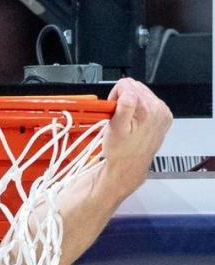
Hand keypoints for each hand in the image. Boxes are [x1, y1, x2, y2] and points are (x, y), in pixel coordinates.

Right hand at [103, 78, 172, 194]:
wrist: (129, 167)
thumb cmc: (120, 153)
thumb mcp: (115, 129)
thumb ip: (123, 107)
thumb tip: (127, 91)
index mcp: (148, 110)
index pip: (126, 85)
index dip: (114, 98)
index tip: (113, 112)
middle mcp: (159, 109)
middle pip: (135, 87)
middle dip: (123, 100)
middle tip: (119, 119)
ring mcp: (163, 113)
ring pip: (142, 94)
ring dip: (131, 105)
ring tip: (127, 123)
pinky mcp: (164, 117)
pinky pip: (149, 103)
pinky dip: (139, 110)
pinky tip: (135, 123)